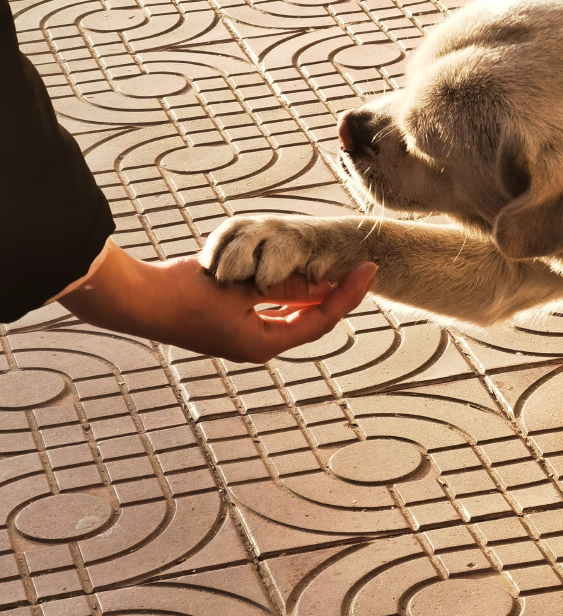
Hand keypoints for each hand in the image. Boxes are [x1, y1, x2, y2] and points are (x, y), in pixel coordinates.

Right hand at [61, 239, 376, 362]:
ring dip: (311, 294)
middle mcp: (257, 346)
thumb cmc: (187, 294)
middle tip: (358, 269)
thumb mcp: (242, 286)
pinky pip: (270, 310)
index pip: (321, 319)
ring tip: (334, 270)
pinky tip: (295, 277)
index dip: (347, 294)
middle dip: (335, 295)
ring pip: (291, 316)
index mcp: (264, 343)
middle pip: (310, 321)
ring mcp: (243, 338)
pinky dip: (286, 293)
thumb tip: (320, 282)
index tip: (368, 270)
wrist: (140, 301)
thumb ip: (283, 284)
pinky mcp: (230, 325)